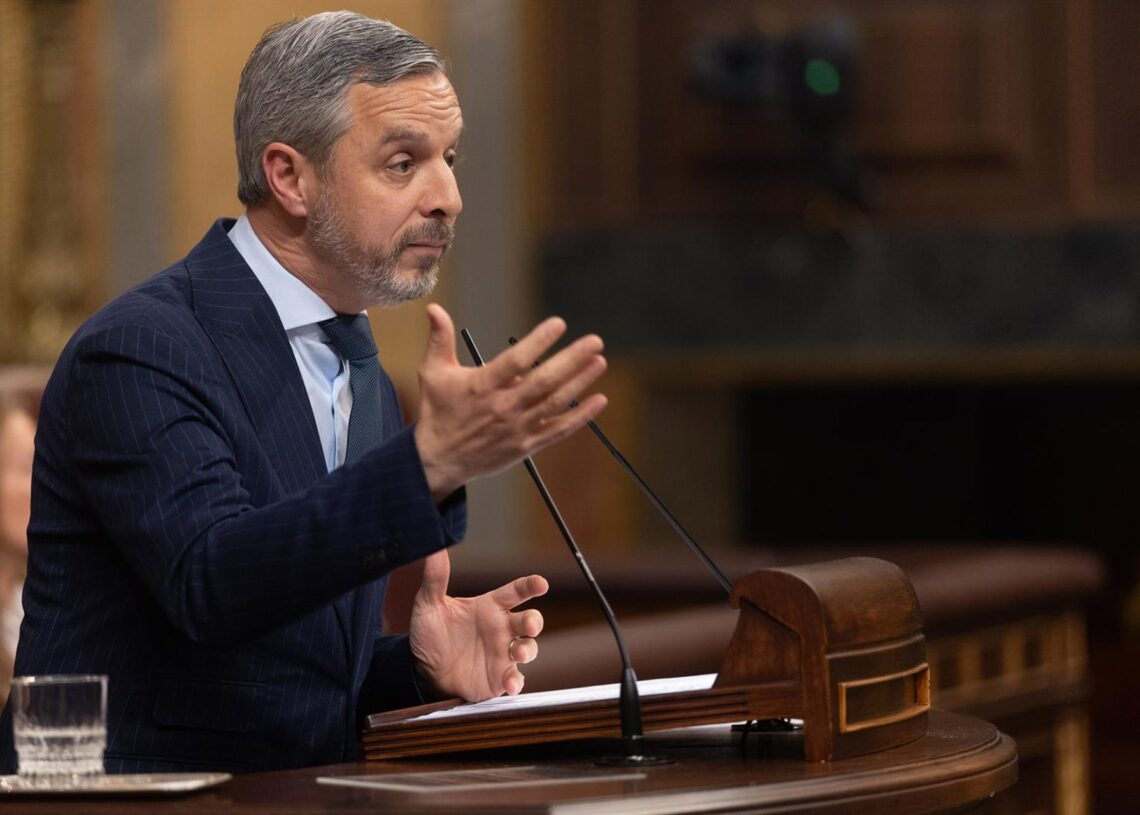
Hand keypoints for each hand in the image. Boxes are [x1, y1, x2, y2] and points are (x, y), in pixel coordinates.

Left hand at [408, 549, 546, 699]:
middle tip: (529, 624)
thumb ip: (436, 578)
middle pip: (530, 620)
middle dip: (534, 621)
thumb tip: (435, 548)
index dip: (530, 586)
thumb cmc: (431, 634)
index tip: (541, 583)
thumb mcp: (429, 605)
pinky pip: (515, 679)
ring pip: (529, 648)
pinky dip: (516, 682)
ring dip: (528, 650)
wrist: (422, 669)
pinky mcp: (499, 678)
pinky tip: (510, 684)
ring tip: (519, 653)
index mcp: (490, 607)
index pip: (516, 592)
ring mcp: (503, 654)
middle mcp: (502, 628)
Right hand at [413, 304, 606, 500]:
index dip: (538, 341)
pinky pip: (559, 430)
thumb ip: (438, 340)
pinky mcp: (527, 445)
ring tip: (599, 362)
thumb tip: (433, 308)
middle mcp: (503, 407)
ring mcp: (518, 428)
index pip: (515, 360)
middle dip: (572, 359)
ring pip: (555, 403)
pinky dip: (581, 417)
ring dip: (580, 382)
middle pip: (544, 381)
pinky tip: (599, 401)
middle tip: (595, 341)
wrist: (440, 460)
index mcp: (482, 386)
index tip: (559, 324)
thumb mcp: (433, 373)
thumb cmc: (438, 412)